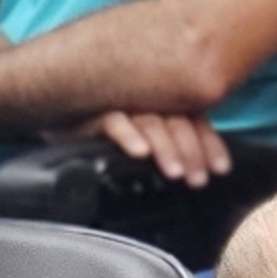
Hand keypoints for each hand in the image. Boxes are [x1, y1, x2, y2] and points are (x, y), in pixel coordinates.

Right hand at [88, 108, 228, 186]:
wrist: (55, 108)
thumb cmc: (104, 128)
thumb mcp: (144, 135)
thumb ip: (171, 142)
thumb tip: (201, 169)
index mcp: (163, 101)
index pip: (194, 119)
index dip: (210, 144)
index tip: (221, 169)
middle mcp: (145, 98)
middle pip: (177, 121)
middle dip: (191, 151)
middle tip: (198, 179)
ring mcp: (120, 103)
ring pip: (151, 122)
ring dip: (166, 147)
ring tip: (175, 172)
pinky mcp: (92, 112)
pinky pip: (114, 121)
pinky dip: (128, 136)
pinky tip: (140, 152)